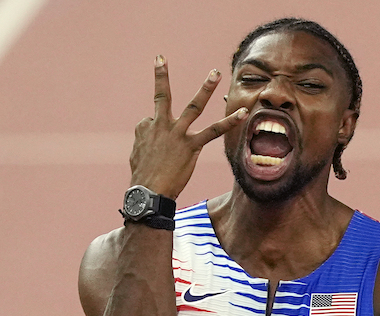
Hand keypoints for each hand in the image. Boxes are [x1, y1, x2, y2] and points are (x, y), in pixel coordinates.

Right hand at [128, 55, 248, 198]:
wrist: (147, 193)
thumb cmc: (142, 178)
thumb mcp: (137, 154)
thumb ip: (143, 140)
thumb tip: (147, 133)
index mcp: (147, 128)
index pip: (153, 119)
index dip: (156, 133)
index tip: (156, 149)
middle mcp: (160, 125)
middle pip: (162, 96)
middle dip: (161, 76)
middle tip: (161, 58)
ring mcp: (177, 133)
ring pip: (193, 106)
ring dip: (206, 88)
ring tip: (216, 73)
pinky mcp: (191, 145)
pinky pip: (214, 131)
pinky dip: (229, 121)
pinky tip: (243, 112)